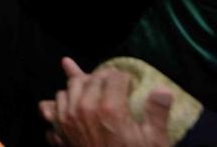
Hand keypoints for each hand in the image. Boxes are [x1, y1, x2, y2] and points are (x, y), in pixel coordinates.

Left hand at [40, 58, 172, 146]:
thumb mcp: (154, 141)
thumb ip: (157, 113)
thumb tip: (163, 89)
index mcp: (110, 109)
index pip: (114, 76)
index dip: (125, 78)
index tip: (130, 85)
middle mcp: (85, 109)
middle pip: (91, 78)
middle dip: (103, 78)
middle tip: (114, 86)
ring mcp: (68, 119)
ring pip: (69, 88)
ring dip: (80, 87)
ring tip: (94, 93)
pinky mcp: (59, 132)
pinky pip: (52, 107)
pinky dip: (61, 104)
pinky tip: (70, 107)